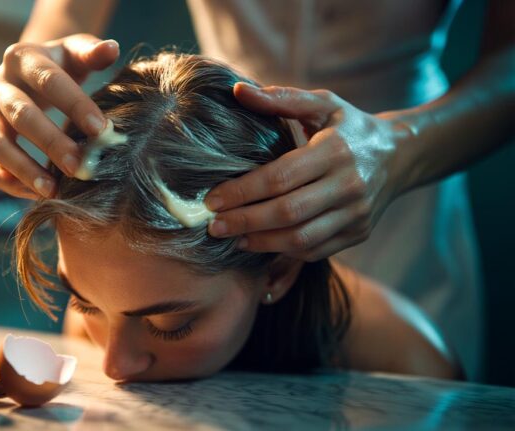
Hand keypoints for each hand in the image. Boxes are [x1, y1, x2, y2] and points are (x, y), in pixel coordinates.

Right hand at [0, 34, 119, 198]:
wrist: (33, 73)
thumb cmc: (62, 64)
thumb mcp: (77, 52)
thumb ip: (93, 51)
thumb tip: (112, 48)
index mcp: (21, 57)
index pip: (48, 80)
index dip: (74, 104)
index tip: (101, 130)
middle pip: (21, 115)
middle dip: (51, 143)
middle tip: (81, 167)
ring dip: (26, 170)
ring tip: (54, 190)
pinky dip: (15, 184)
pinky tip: (43, 194)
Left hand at [205, 83, 407, 260]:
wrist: (400, 154)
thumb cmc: (349, 126)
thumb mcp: (322, 103)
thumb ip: (280, 98)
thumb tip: (238, 91)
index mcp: (336, 150)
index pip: (280, 177)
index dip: (242, 191)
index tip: (212, 199)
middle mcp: (350, 185)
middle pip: (288, 212)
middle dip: (245, 221)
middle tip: (213, 226)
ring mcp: (357, 214)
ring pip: (301, 238)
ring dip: (261, 242)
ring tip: (232, 237)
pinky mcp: (359, 234)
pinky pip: (316, 250)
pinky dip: (284, 251)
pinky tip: (259, 243)